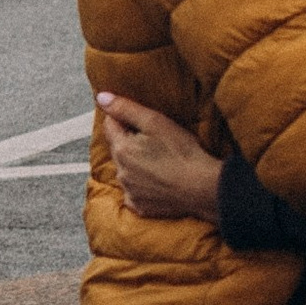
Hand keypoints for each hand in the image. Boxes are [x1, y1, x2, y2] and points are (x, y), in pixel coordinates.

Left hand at [97, 92, 223, 223]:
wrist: (203, 188)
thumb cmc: (183, 153)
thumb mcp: (155, 122)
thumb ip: (125, 108)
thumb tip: (102, 98)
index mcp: (122, 149)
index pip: (110, 125)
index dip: (125, 118)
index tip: (142, 121)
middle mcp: (121, 172)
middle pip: (118, 148)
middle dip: (131, 142)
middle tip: (157, 141)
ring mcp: (130, 192)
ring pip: (126, 170)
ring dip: (136, 164)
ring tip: (161, 161)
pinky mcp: (140, 207)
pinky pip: (134, 191)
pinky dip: (142, 185)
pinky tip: (160, 180)